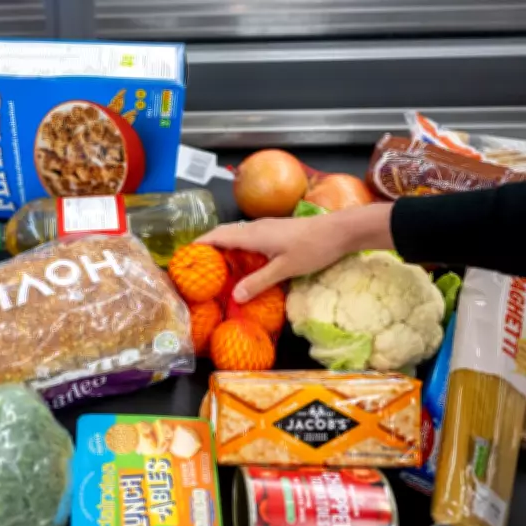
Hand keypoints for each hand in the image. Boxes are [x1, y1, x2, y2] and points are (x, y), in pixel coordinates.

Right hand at [197, 202, 393, 301]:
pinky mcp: (276, 232)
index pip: (217, 236)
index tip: (184, 257)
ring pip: (236, 236)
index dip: (199, 245)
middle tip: (196, 267)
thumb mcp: (285, 269)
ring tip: (215, 268)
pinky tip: (242, 265)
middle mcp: (256, 228)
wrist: (341, 231)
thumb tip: (235, 297)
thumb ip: (258, 282)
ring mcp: (266, 228)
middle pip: (224, 234)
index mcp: (253, 235)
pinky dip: (237, 249)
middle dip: (208, 247)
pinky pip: (248, 238)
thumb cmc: (313, 247)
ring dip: (223, 248)